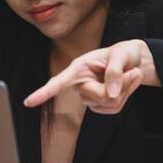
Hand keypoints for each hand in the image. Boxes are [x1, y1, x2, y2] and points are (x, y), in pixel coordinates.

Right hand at [23, 39, 156, 113]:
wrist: (135, 61)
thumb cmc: (124, 53)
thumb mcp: (121, 54)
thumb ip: (114, 71)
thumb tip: (110, 94)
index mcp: (78, 68)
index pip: (58, 83)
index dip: (43, 93)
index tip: (28, 102)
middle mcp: (80, 83)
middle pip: (97, 96)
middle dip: (119, 87)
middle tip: (132, 72)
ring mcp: (90, 95)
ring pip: (108, 104)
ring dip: (125, 90)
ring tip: (131, 74)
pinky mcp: (100, 105)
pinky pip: (114, 109)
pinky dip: (127, 96)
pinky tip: (128, 84)